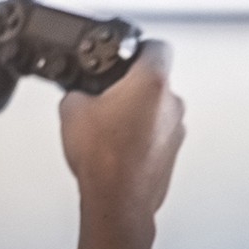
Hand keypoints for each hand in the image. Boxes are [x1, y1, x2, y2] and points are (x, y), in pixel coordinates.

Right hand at [58, 40, 184, 219]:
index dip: (137, 47)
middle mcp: (171, 104)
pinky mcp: (172, 154)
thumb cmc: (104, 159)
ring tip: (108, 128)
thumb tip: (78, 95)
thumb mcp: (71, 109)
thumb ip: (78, 91)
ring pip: (157, 110)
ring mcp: (176, 131)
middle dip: (131, 86)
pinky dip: (141, 138)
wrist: (117, 201)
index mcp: (152, 82)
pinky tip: (116, 149)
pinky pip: (157, 135)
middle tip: (107, 96)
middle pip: (155, 80)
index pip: (156, 46)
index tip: (125, 53)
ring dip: (137, 114)